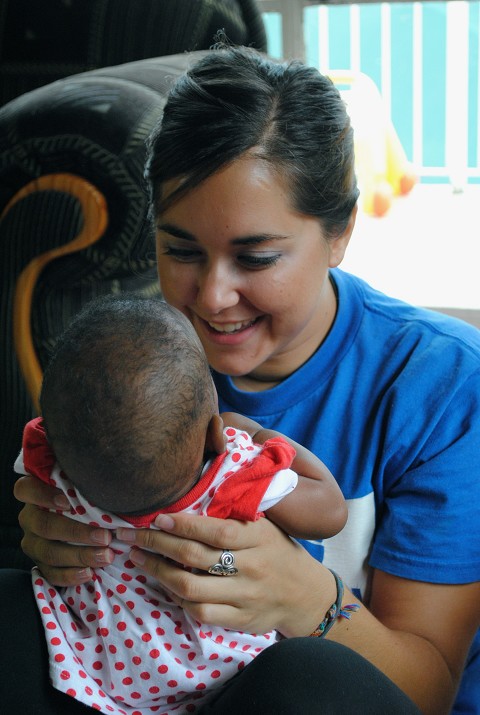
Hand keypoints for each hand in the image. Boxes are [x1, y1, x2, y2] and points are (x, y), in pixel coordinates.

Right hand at [14, 475, 113, 584]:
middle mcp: (30, 517)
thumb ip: (89, 479)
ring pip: (48, 552)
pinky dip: (71, 575)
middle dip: (76, 532)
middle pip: (43, 525)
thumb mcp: (85, 484)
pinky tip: (90, 573)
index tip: (67, 501)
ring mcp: (33, 542)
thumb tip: (114, 471)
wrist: (88, 520)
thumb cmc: (88, 495)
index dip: (42, 495)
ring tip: (105, 556)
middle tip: (105, 537)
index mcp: (35, 493)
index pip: (26, 489)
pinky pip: (51, 573)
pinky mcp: (41, 563)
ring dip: (79, 556)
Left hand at [116, 512, 335, 636]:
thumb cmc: (278, 551)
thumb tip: (191, 500)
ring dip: (158, 573)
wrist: (306, 595)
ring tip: (138, 558)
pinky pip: (200, 612)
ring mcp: (245, 596)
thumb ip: (234, 516)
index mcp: (258, 538)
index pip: (216, 531)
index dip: (185, 525)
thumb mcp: (265, 526)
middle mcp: (252, 567)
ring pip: (192, 588)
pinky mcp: (240, 619)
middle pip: (196, 557)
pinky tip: (164, 586)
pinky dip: (178, 599)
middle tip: (131, 536)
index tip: (158, 517)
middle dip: (157, 544)